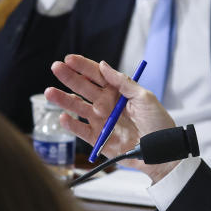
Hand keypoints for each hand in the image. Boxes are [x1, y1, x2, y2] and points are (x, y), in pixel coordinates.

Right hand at [45, 54, 177, 182]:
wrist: (160, 151)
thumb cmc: (158, 123)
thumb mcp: (145, 97)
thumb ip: (123, 82)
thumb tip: (104, 65)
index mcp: (117, 91)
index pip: (96, 75)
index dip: (83, 66)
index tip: (70, 59)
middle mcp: (105, 104)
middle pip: (83, 88)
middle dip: (69, 77)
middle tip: (56, 67)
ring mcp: (100, 121)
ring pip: (77, 107)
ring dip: (63, 99)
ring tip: (50, 93)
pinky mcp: (98, 139)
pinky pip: (80, 130)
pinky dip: (71, 125)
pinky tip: (63, 117)